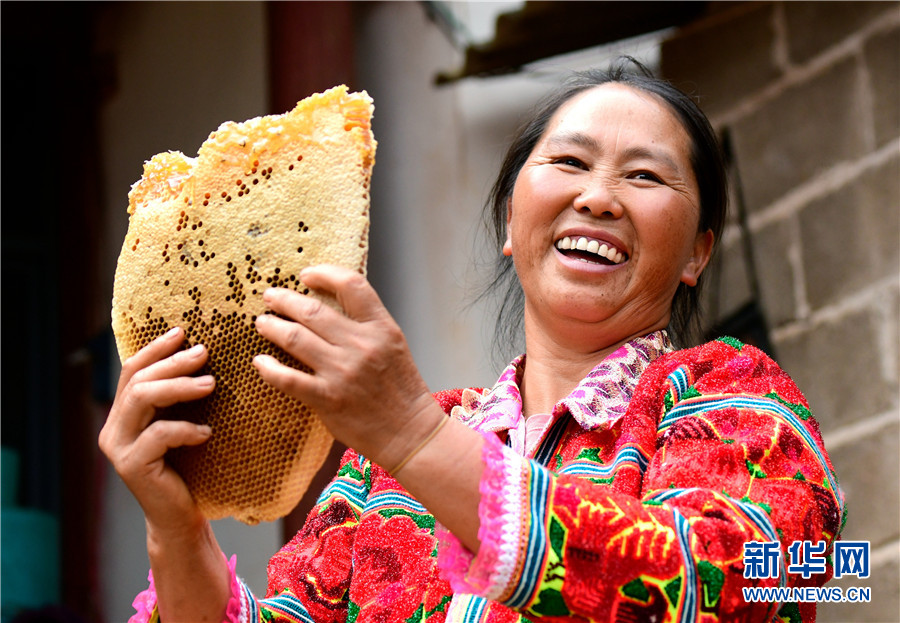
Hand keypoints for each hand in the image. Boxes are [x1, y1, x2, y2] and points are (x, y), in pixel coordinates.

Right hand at [99, 327, 214, 536]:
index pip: (131, 370)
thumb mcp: (182, 425)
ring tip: (211, 384)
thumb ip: (178, 400)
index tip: (183, 332)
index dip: (155, 348)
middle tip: (204, 353)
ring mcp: (118, 448)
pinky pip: (158, 434)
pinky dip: (185, 429)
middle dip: (172, 362)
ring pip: (142, 399)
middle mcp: (113, 428)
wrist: (179, 517)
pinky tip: (206, 433)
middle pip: (137, 381)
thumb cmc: (188, 468)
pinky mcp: (131, 466)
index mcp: (122, 415)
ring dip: (178, 387)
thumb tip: (202, 355)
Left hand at [252, 265, 442, 470]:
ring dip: (272, 327)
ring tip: (263, 323)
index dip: (324, 274)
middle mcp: (361, 345)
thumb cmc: (400, 389)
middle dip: (284, 299)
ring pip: (295, 337)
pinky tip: (260, 362)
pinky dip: (269, 368)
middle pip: (312, 310)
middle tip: (270, 297)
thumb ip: (366, 323)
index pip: (351, 285)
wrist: (408, 432)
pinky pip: (288, 378)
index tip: (306, 275)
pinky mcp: (328, 398)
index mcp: (381, 328)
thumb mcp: (392, 344)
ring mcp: (343, 372)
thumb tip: (330, 303)